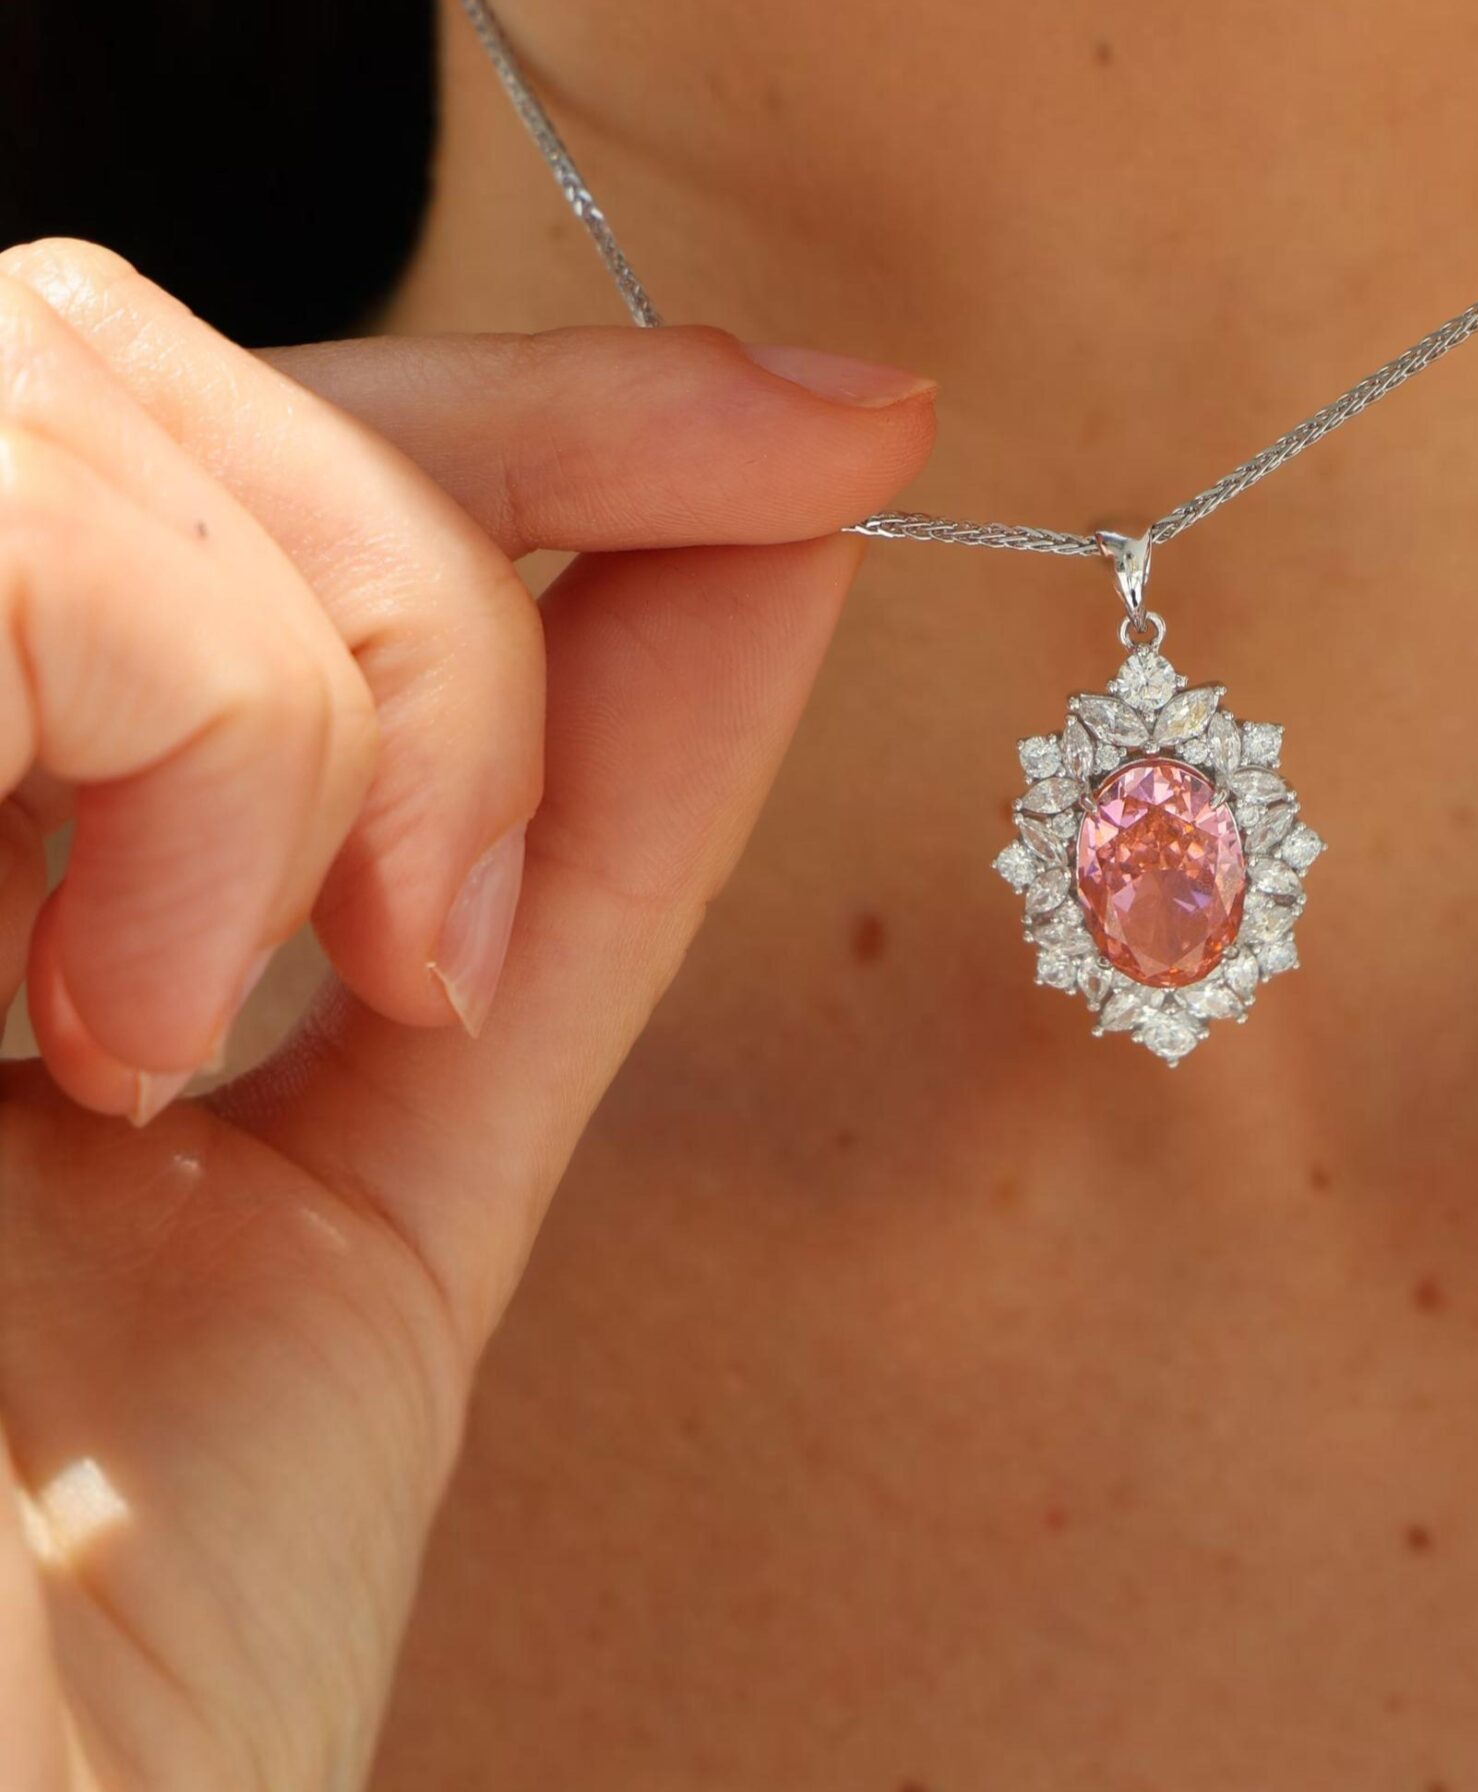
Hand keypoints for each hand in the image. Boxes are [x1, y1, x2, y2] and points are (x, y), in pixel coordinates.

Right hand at [0, 241, 934, 1790]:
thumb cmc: (89, 1690)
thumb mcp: (393, 1176)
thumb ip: (573, 830)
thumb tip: (797, 518)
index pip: (215, 440)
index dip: (549, 398)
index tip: (851, 431)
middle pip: (124, 366)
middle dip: (423, 559)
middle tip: (448, 922)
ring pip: (51, 391)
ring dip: (305, 676)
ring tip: (272, 1010)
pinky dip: (184, 713)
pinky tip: (116, 1039)